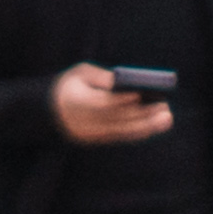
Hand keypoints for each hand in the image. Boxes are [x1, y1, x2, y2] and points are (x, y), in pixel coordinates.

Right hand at [56, 65, 174, 146]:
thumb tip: (122, 83)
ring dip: (145, 126)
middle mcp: (80, 120)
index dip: (120, 100)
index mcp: (74, 101)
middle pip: (115, 118)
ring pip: (119, 131)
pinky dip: (136, 132)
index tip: (140, 95)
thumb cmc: (70, 85)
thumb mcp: (79, 74)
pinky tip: (153, 126)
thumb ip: (100, 77)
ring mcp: (86, 133)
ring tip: (166, 118)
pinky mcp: (92, 140)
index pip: (100, 103)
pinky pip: (117, 137)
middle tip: (164, 107)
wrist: (46, 109)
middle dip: (141, 113)